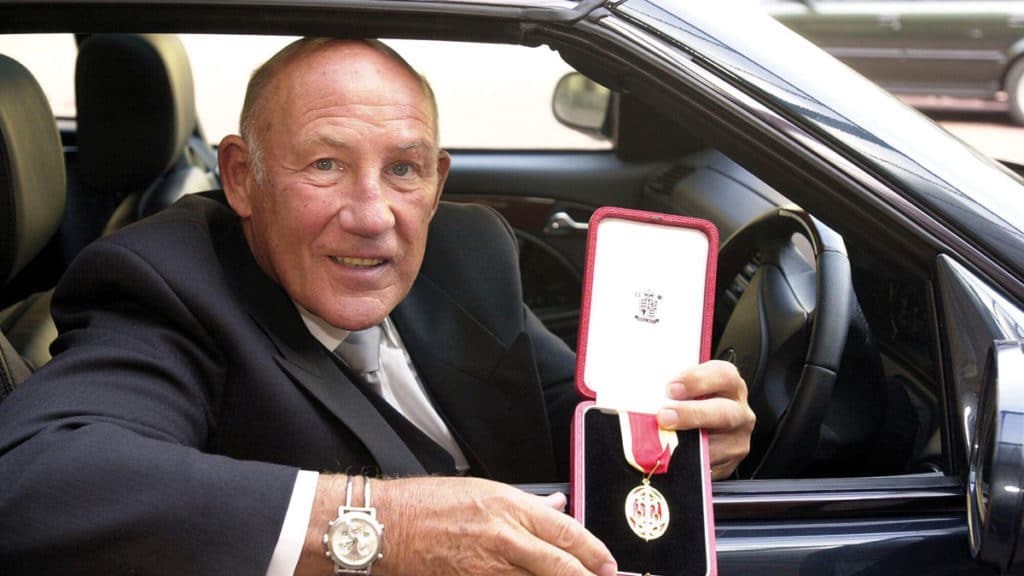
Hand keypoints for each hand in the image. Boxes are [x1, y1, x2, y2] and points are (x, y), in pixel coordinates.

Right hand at [302, 475, 616, 575]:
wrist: (385, 526)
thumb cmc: (427, 503)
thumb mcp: (481, 489)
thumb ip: (525, 503)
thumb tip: (557, 509)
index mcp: (509, 505)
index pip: (566, 531)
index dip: (593, 551)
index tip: (607, 563)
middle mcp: (504, 536)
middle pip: (560, 564)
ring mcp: (488, 566)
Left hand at [655, 360, 754, 478]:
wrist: (702, 425)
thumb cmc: (688, 400)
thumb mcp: (686, 388)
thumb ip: (672, 388)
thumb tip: (646, 392)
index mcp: (730, 385)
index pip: (723, 376)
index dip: (697, 380)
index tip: (671, 387)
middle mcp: (739, 412)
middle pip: (723, 413)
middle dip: (691, 414)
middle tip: (664, 416)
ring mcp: (736, 440)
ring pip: (716, 445)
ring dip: (686, 444)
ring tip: (662, 440)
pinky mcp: (728, 463)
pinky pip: (708, 467)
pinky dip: (686, 462)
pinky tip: (670, 457)